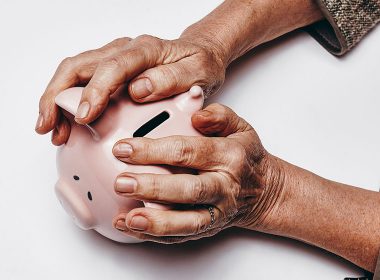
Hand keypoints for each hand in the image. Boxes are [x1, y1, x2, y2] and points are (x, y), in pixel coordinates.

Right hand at [35, 35, 226, 145]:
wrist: (201, 54)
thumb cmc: (200, 64)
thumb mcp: (197, 72)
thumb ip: (171, 79)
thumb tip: (138, 89)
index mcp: (145, 50)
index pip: (111, 67)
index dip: (94, 91)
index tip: (85, 117)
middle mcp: (124, 50)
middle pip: (79, 66)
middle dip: (57, 96)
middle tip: (49, 125)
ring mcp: (115, 58)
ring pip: (74, 73)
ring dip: (56, 100)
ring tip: (51, 130)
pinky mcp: (111, 69)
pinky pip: (82, 81)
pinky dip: (68, 101)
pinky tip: (66, 122)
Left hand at [111, 104, 284, 242]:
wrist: (261, 190)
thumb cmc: (244, 155)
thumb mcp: (240, 127)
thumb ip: (219, 116)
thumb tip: (197, 115)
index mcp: (229, 156)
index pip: (189, 152)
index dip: (154, 150)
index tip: (124, 148)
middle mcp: (224, 187)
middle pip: (187, 190)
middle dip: (153, 187)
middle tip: (121, 182)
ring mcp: (217, 212)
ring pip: (187, 222)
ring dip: (156, 222)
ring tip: (129, 218)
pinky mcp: (209, 228)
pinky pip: (182, 236)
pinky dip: (155, 235)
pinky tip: (131, 226)